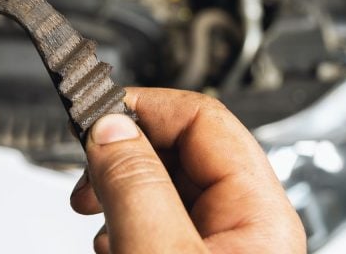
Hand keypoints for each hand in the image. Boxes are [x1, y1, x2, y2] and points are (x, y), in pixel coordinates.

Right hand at [70, 88, 305, 252]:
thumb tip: (111, 127)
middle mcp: (246, 227)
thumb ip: (136, 188)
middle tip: (86, 170)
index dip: (145, 106)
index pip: (204, 118)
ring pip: (164, 187)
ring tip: (93, 210)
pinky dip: (124, 223)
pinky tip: (110, 242)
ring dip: (119, 189)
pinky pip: (157, 223)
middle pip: (181, 150)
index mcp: (259, 216)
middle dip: (125, 152)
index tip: (94, 113)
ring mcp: (218, 248)